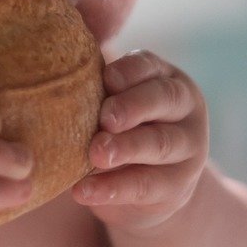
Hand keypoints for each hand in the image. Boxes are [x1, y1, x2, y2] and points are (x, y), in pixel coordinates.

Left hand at [72, 50, 208, 233]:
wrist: (147, 190)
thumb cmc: (119, 130)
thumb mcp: (111, 104)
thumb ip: (95, 84)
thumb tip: (59, 56)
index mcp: (164, 78)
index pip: (150, 66)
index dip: (128, 71)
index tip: (105, 79)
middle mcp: (184, 109)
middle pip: (164, 99)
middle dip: (132, 106)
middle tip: (105, 119)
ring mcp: (188, 148)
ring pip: (161, 143)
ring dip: (126, 147)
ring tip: (96, 154)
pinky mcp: (179, 187)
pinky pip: (147, 186)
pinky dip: (113, 188)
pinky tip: (83, 191)